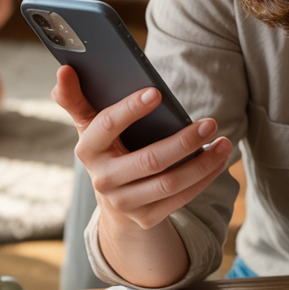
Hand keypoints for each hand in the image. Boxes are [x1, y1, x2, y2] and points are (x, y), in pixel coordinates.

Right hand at [51, 65, 231, 230]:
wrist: (113, 198)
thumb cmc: (107, 147)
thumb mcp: (89, 124)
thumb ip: (75, 98)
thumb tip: (64, 71)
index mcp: (87, 149)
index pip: (107, 125)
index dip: (130, 108)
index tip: (156, 92)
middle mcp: (102, 179)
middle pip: (149, 160)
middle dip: (183, 141)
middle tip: (210, 123)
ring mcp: (124, 202)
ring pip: (170, 183)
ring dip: (201, 163)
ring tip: (224, 143)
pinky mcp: (145, 218)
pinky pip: (180, 198)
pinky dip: (203, 178)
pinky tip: (218, 161)